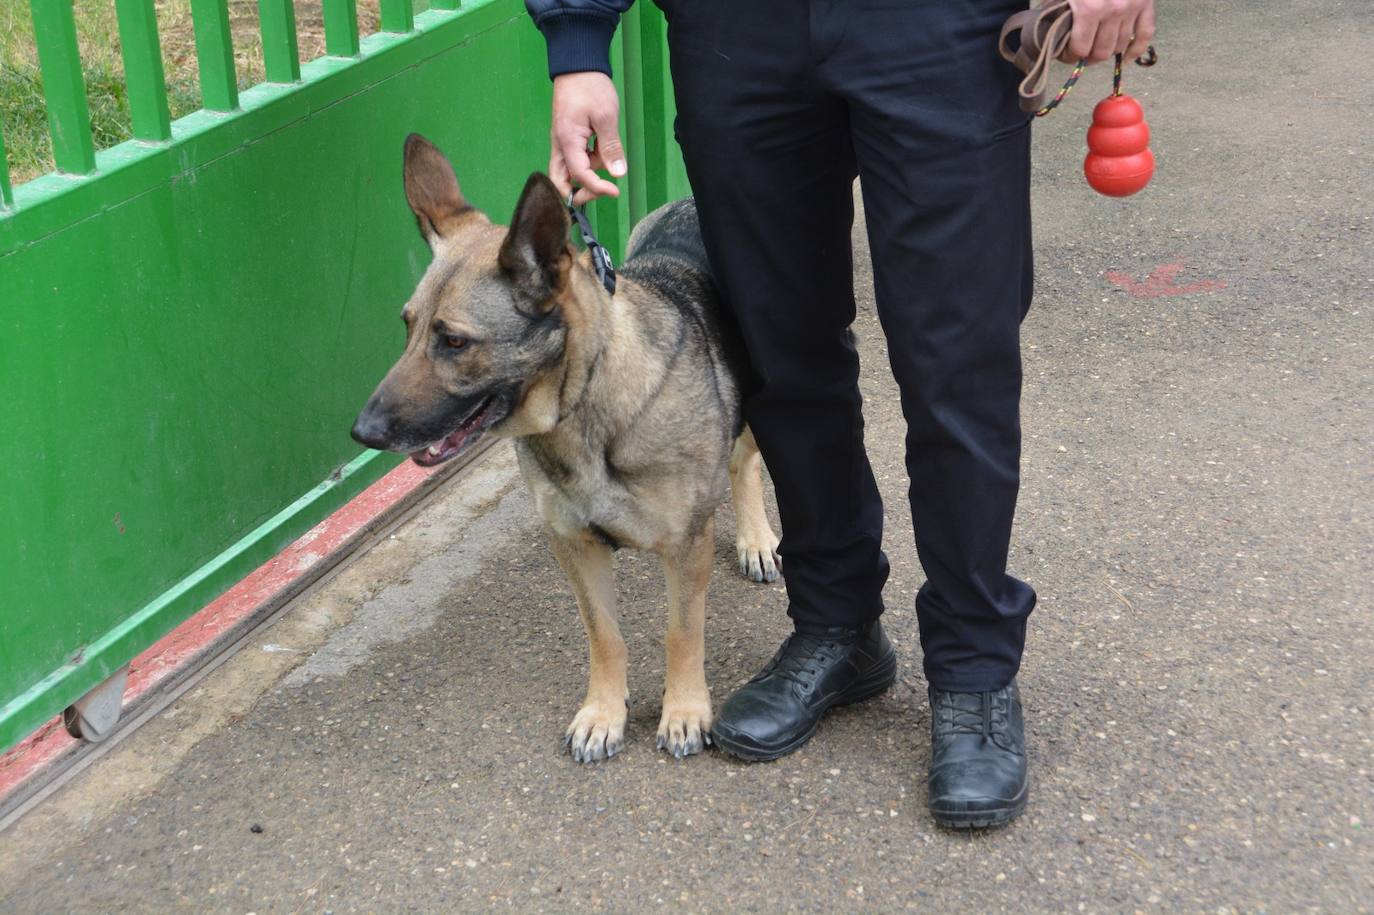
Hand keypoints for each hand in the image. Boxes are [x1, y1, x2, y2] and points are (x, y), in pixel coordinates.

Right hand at [550, 72, 625, 205]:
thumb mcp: (605, 117)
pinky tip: (601, 146)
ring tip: (606, 151)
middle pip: (562, 182)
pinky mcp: (568, 139)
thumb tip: (617, 174)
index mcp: (567, 141)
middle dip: (580, 193)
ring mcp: (562, 143)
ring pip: (571, 172)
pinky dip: (590, 160)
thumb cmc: (590, 87)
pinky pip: (576, 159)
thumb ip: (610, 147)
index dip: (597, 188)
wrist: (578, 66)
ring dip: (590, 171)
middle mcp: (560, 146)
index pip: (580, 176)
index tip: (615, 191)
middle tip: (603, 190)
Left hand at [1063, 0, 1155, 63]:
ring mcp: (1132, 7)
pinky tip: (1126, 59)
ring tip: (1096, 48)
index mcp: (1090, 8)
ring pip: (1120, 45)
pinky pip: (1145, 33)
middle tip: (1080, 54)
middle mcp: (1114, 10)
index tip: (1064, 54)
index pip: (1080, 49)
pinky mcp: (1146, 2)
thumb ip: (1060, 13)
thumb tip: (1056, 40)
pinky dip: (1136, 49)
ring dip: (1107, 51)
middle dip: (1089, 57)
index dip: (1070, 56)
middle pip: (1102, 51)